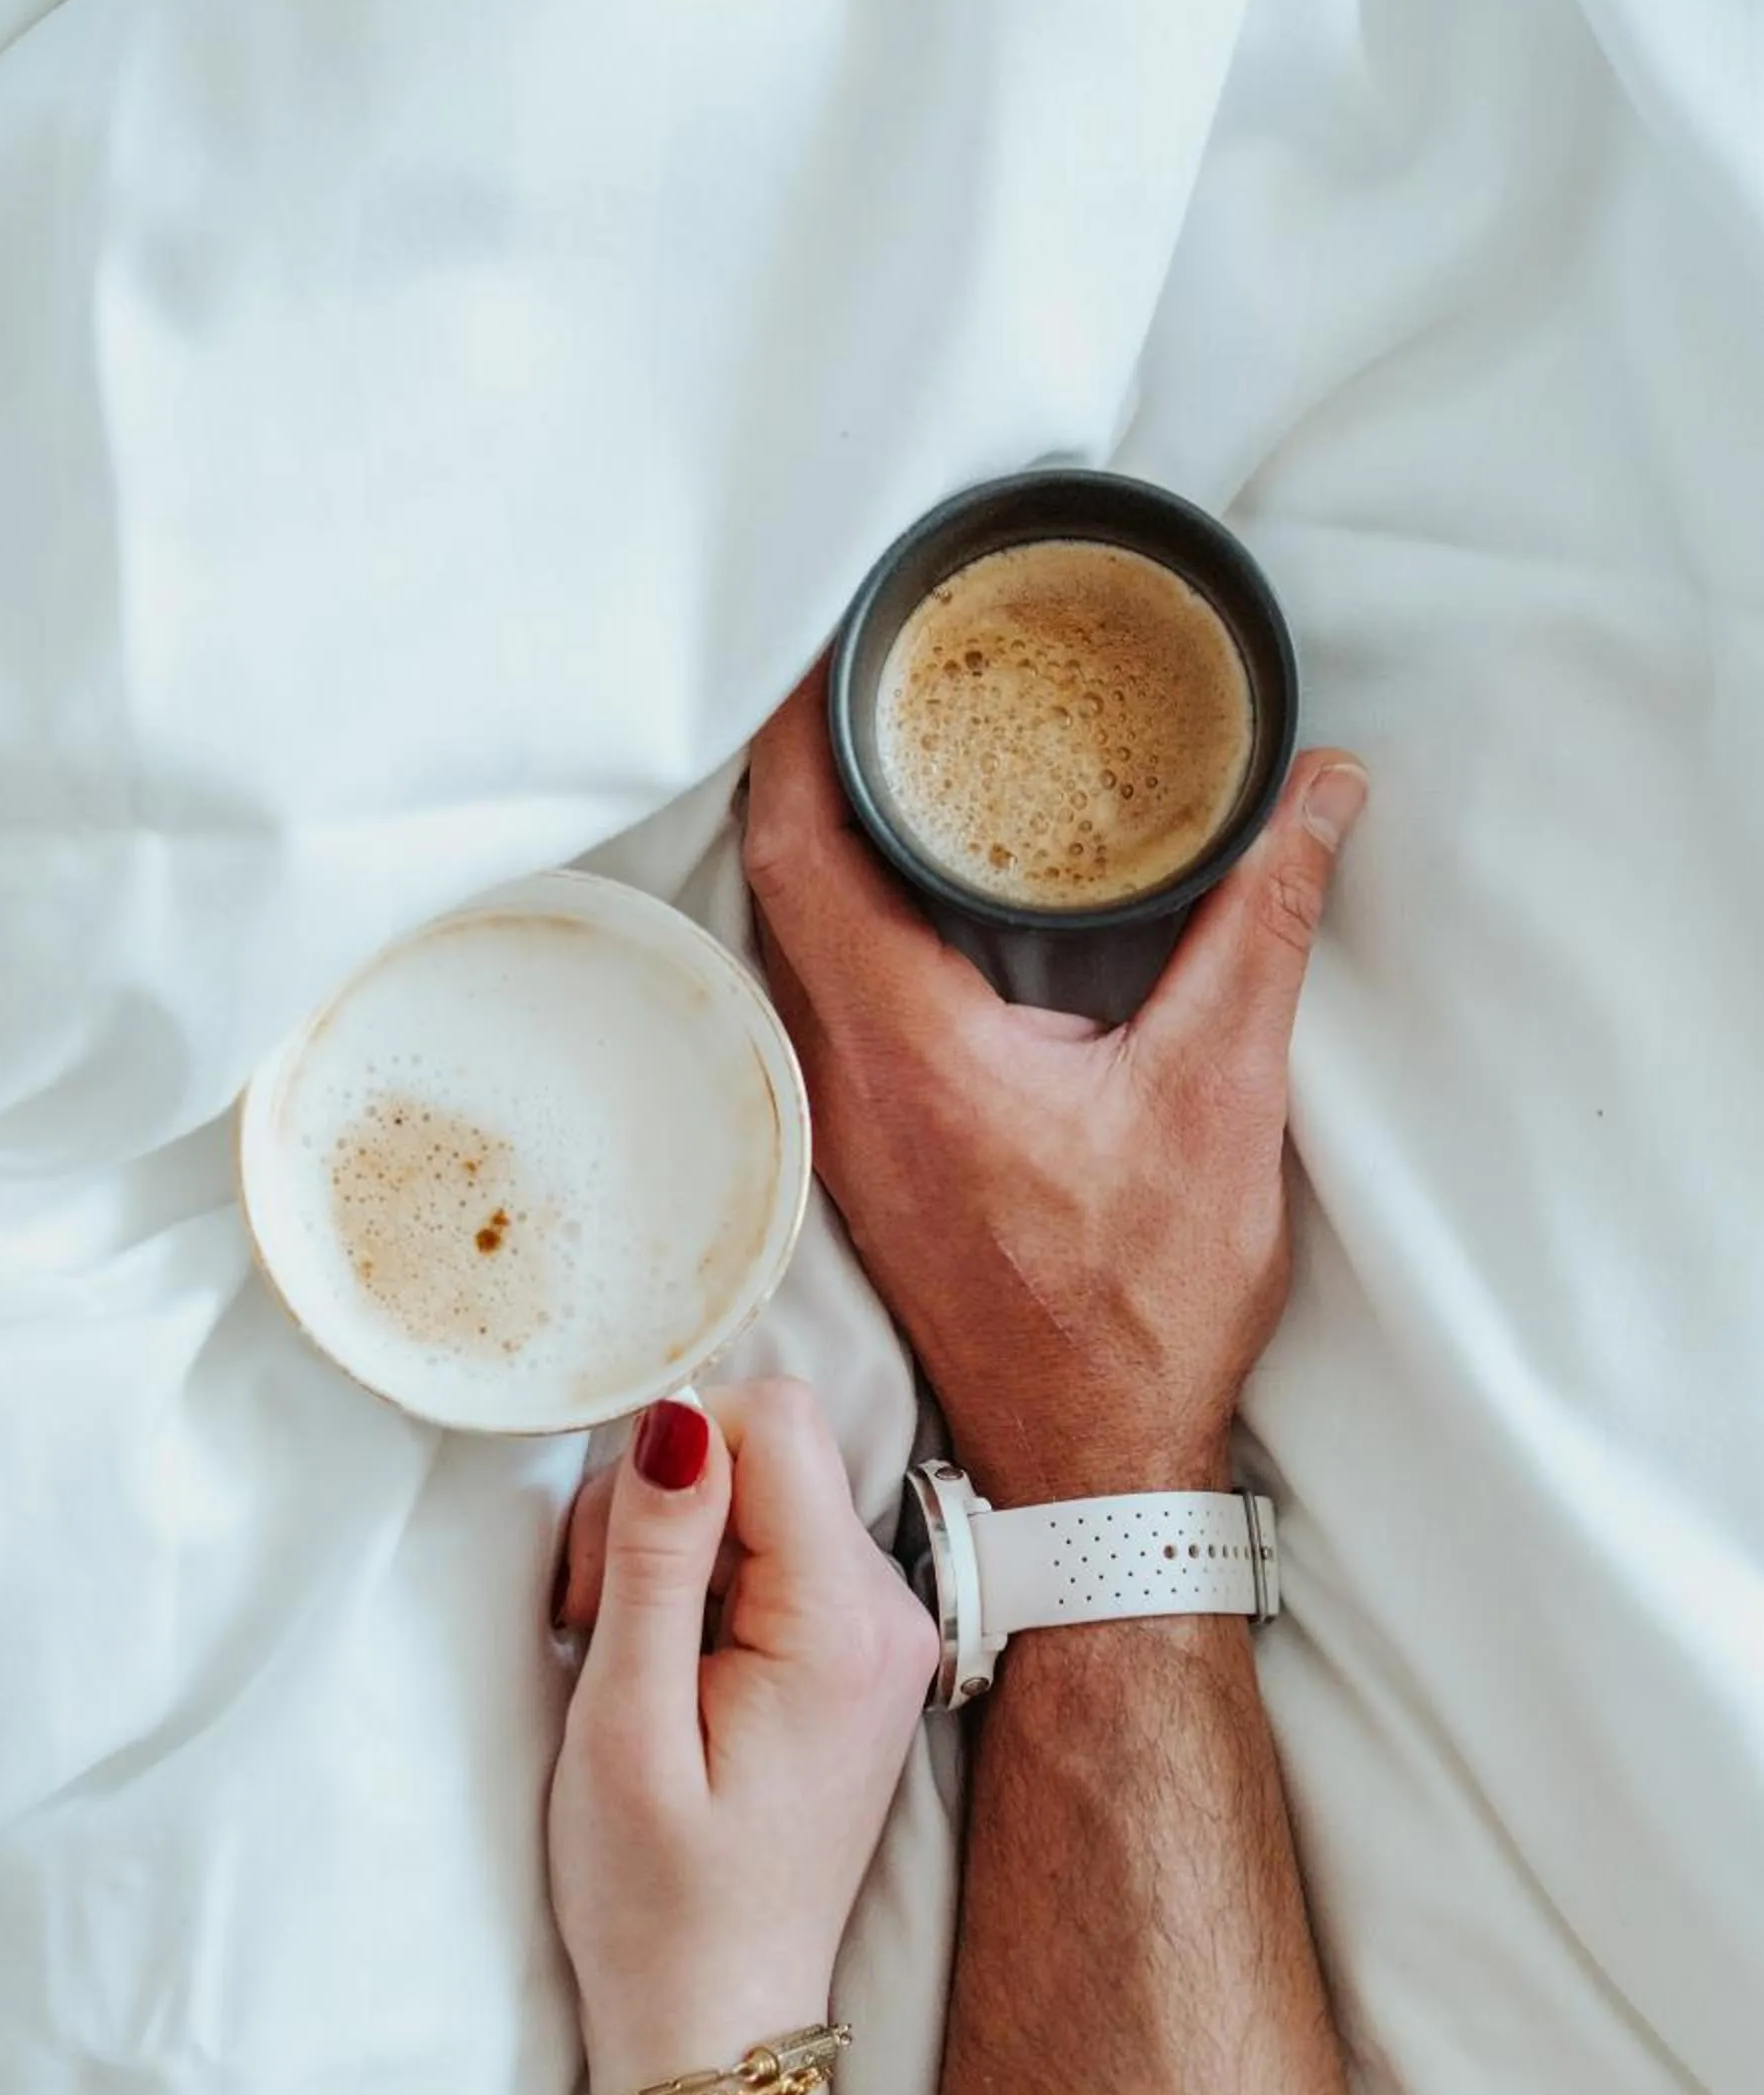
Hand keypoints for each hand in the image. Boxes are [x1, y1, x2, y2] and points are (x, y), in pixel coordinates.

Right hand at [550, 1379, 936, 2093]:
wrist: (715, 2019)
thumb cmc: (658, 1899)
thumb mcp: (626, 1723)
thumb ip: (656, 1559)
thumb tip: (673, 1418)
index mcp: (844, 1625)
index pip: (774, 1419)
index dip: (668, 1460)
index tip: (611, 1571)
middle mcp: (888, 1614)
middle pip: (764, 1454)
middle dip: (659, 1510)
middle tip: (598, 1625)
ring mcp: (880, 1636)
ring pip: (760, 1499)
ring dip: (673, 1552)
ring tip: (628, 1663)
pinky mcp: (854, 1656)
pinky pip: (773, 1558)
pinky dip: (702, 1588)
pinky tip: (666, 1671)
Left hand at [743, 669, 1366, 1501]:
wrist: (1093, 1457)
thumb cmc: (1143, 1306)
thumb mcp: (1223, 1094)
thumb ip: (1261, 924)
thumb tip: (1316, 790)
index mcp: (906, 1045)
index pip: (800, 842)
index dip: (799, 724)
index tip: (838, 637)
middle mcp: (841, 1077)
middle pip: (779, 870)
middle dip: (809, 750)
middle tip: (876, 657)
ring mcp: (837, 1119)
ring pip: (790, 932)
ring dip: (823, 831)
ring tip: (891, 739)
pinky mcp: (863, 1146)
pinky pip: (819, 990)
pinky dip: (846, 909)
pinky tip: (910, 878)